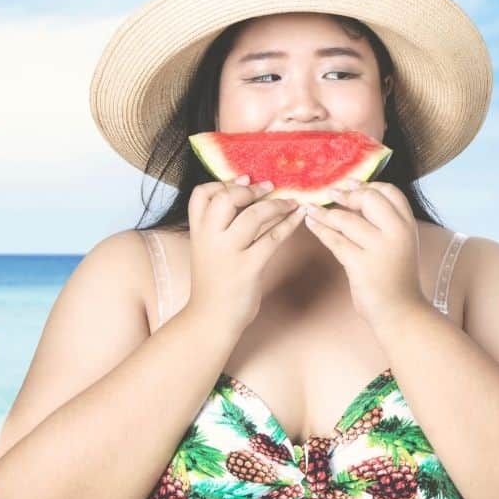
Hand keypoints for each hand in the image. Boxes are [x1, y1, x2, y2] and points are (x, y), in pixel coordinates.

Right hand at [186, 174, 306, 328]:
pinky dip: (290, 223)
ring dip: (277, 205)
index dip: (223, 183)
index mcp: (198, 232)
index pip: (201, 194)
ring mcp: (229, 252)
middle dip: (251, 189)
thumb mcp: (208, 250)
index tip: (244, 179)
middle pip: (227, 199)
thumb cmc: (214, 282)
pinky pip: (273, 237)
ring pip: (254, 215)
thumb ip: (219, 227)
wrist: (211, 319)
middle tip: (270, 187)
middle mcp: (210, 238)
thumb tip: (248, 200)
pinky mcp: (248, 267)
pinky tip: (300, 216)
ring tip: (292, 202)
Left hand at [302, 178, 424, 328]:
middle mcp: (396, 232)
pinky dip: (320, 230)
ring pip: (346, 219)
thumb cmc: (396, 278)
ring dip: (324, 212)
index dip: (368, 184)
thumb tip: (355, 200)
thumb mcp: (400, 245)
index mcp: (407, 225)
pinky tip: (311, 224)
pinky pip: (335, 240)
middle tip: (330, 193)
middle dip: (347, 194)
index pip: (391, 192)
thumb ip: (385, 224)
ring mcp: (379, 248)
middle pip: (369, 199)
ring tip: (310, 208)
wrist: (400, 311)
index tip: (351, 184)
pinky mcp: (361, 264)